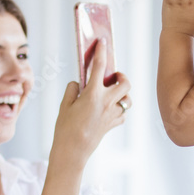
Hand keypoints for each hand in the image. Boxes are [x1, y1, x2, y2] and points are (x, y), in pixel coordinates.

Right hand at [52, 39, 130, 168]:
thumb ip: (73, 89)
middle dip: (121, 76)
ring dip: (123, 94)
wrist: (72, 152)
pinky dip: (118, 109)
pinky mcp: (113, 125)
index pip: (100, 66)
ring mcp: (112, 115)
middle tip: (112, 77)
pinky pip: (123, 113)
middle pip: (125, 83)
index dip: (101, 51)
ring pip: (128, 99)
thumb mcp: (64, 104)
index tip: (103, 42)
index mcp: (93, 94)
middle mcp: (107, 102)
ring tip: (111, 94)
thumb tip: (80, 84)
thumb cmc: (65, 128)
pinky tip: (108, 110)